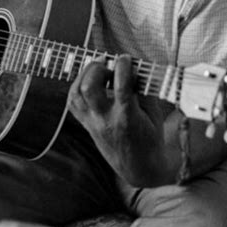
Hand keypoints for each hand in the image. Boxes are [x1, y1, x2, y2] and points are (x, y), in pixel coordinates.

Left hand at [67, 54, 170, 186]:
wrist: (138, 168)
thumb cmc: (150, 140)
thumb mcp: (154, 114)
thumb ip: (144, 89)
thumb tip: (136, 67)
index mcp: (127, 118)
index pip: (120, 86)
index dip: (122, 66)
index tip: (126, 58)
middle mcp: (106, 120)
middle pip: (89, 88)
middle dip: (97, 68)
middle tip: (109, 64)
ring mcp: (93, 123)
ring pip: (76, 93)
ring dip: (85, 74)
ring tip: (99, 68)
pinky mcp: (86, 125)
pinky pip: (73, 102)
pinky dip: (77, 86)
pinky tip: (89, 80)